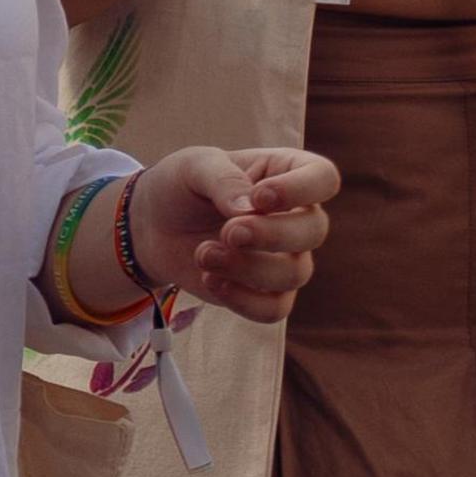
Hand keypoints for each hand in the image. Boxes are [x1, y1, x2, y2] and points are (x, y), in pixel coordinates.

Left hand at [125, 145, 335, 323]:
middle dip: (270, 234)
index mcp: (286, 172)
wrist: (152, 226)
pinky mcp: (264, 292)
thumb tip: (249, 209)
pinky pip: (275, 309)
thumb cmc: (181, 186)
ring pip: (295, 273)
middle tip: (228, 232)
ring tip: (204, 253)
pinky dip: (242, 300)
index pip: (323, 178)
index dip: (301, 190)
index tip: (259, 197)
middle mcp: (295, 215)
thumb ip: (223, 179)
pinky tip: (210, 279)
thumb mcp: (194, 166)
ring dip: (247, 268)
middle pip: (314, 230)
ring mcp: (284, 257)